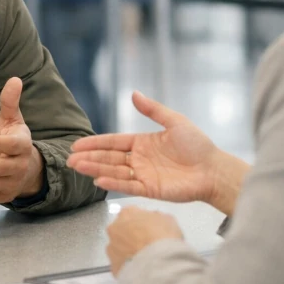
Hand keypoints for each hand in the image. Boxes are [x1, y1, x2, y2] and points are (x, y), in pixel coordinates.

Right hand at [67, 91, 249, 214]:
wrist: (213, 169)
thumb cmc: (197, 145)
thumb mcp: (174, 121)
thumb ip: (153, 110)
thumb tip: (133, 93)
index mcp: (142, 143)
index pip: (114, 143)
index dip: (95, 143)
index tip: (77, 144)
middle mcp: (139, 160)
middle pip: (109, 158)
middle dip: (89, 158)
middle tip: (70, 158)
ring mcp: (143, 175)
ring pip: (114, 172)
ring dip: (96, 169)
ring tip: (78, 167)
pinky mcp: (150, 190)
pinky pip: (128, 186)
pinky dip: (113, 183)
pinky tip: (99, 179)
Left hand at [107, 207, 183, 275]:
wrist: (158, 266)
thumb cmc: (164, 238)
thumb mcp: (168, 220)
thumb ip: (156, 218)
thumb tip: (153, 222)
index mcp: (127, 213)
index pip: (132, 212)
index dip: (143, 221)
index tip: (152, 229)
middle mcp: (114, 229)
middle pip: (122, 229)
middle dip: (132, 235)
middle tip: (147, 244)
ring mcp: (111, 249)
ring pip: (119, 247)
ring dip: (129, 251)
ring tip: (145, 259)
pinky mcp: (113, 267)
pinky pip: (121, 264)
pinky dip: (129, 265)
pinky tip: (141, 269)